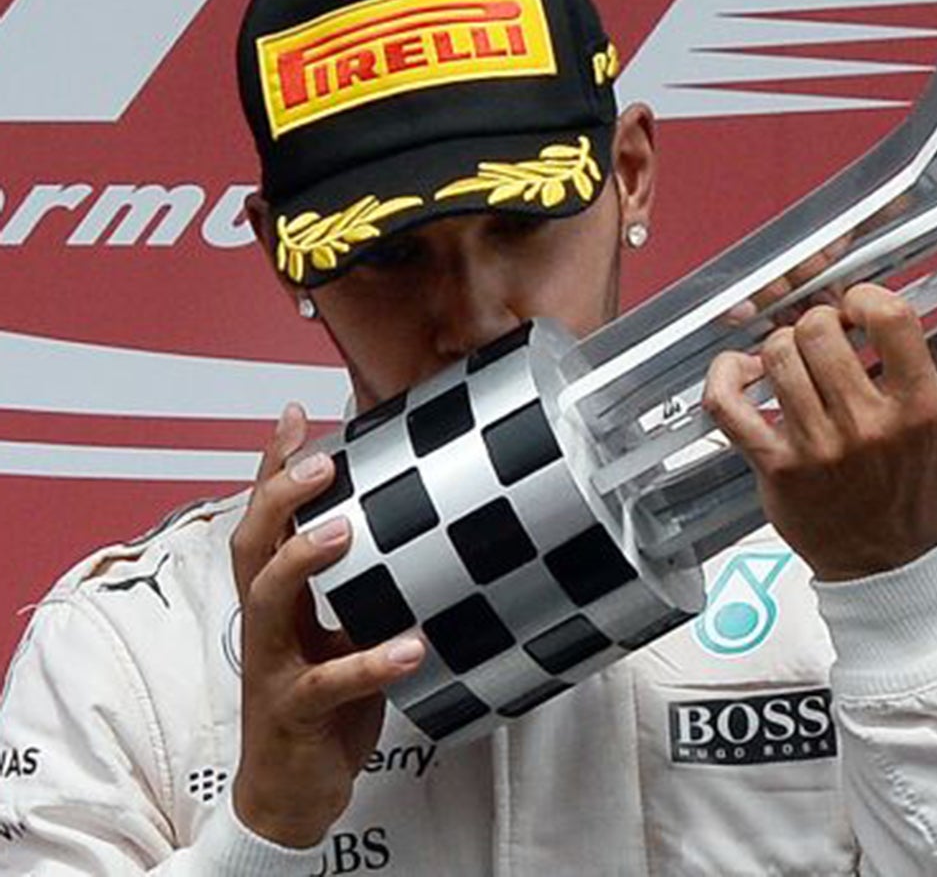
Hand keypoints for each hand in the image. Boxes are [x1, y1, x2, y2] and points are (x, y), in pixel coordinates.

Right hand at [229, 404, 424, 848]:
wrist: (291, 795)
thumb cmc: (323, 704)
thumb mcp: (339, 633)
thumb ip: (363, 585)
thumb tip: (410, 524)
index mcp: (276, 602)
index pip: (264, 521)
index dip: (272, 469)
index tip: (295, 415)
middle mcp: (266, 626)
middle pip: (251, 546)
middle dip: (279, 496)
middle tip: (322, 461)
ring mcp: (274, 668)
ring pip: (266, 603)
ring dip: (304, 561)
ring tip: (346, 530)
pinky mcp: (296, 714)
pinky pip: (328, 683)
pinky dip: (370, 663)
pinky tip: (411, 647)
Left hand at [703, 284, 936, 580]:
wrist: (892, 564)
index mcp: (921, 407)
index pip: (888, 317)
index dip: (867, 299)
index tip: (864, 309)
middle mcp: (868, 426)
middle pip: (819, 331)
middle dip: (819, 323)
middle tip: (827, 337)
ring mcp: (817, 449)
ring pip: (777, 359)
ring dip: (780, 349)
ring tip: (796, 360)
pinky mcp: (775, 469)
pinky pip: (730, 407)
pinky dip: (725, 378)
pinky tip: (742, 370)